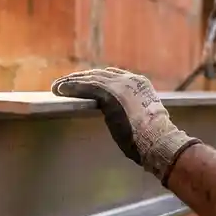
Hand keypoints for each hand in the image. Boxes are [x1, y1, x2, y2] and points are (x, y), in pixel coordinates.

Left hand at [51, 67, 200, 183]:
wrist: (158, 141)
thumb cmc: (153, 140)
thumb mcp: (144, 120)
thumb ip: (132, 113)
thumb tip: (125, 121)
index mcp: (140, 84)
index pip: (112, 76)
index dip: (95, 79)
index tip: (83, 83)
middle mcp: (130, 80)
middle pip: (99, 74)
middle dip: (80, 78)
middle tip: (64, 83)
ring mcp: (120, 85)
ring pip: (90, 78)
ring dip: (71, 82)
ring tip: (57, 87)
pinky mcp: (110, 94)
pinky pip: (85, 87)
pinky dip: (71, 87)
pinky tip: (59, 90)